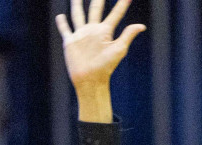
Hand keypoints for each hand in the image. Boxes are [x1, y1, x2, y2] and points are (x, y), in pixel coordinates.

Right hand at [56, 0, 144, 121]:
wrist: (90, 79)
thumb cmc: (106, 66)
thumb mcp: (119, 49)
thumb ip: (128, 35)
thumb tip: (142, 26)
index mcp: (105, 31)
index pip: (116, 14)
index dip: (122, 4)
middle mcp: (93, 30)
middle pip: (95, 10)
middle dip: (98, 0)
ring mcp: (81, 35)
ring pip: (78, 16)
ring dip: (77, 6)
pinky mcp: (70, 42)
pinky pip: (65, 30)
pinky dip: (62, 23)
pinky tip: (60, 16)